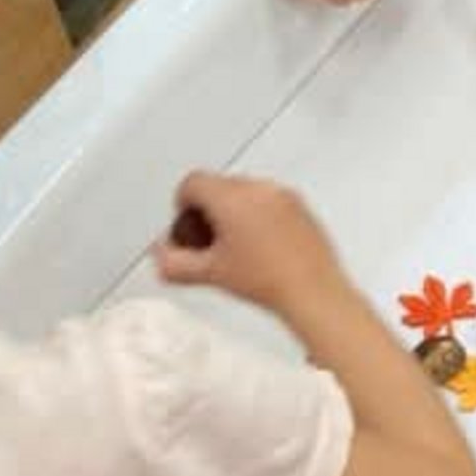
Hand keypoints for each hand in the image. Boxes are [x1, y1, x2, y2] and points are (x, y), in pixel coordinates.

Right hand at [154, 172, 345, 320]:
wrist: (312, 292)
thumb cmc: (269, 280)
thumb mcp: (210, 274)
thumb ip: (174, 263)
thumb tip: (163, 258)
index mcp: (231, 197)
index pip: (192, 183)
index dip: (182, 205)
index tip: (186, 224)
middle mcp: (259, 189)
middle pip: (219, 186)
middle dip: (208, 211)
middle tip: (208, 242)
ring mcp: (284, 196)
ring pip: (246, 192)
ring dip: (235, 213)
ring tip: (236, 248)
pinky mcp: (302, 208)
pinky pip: (271, 201)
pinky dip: (261, 216)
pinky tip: (262, 249)